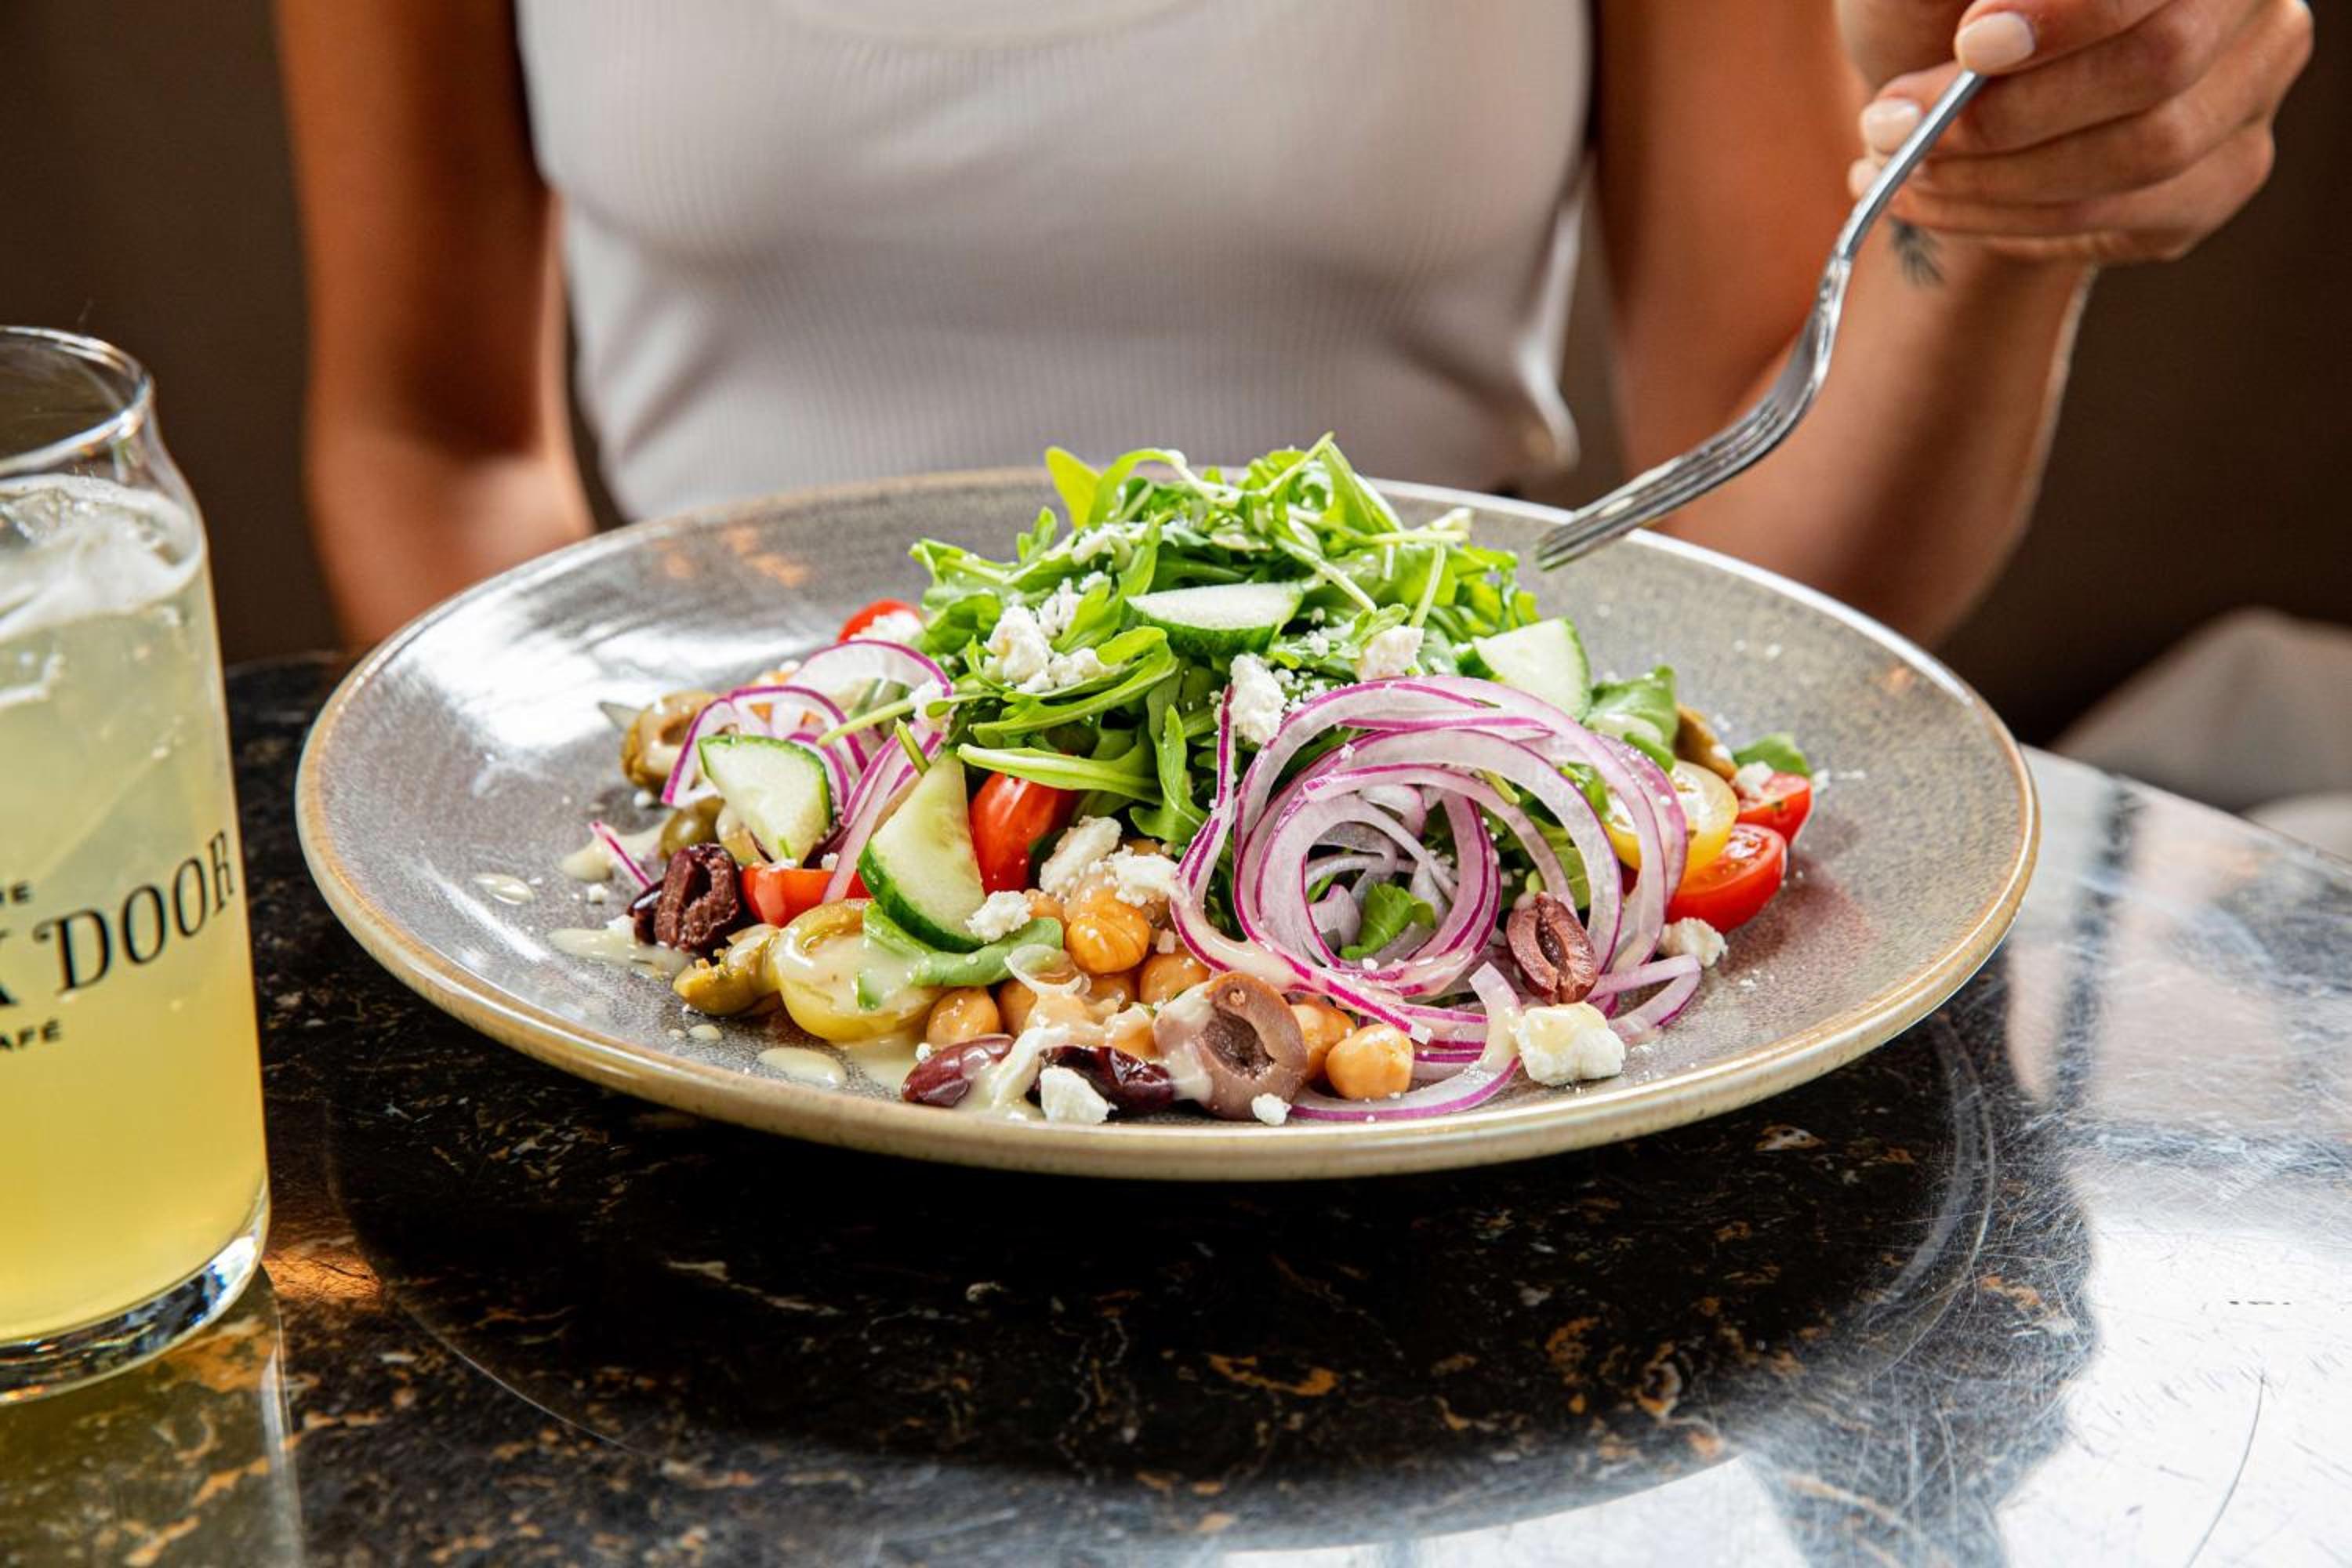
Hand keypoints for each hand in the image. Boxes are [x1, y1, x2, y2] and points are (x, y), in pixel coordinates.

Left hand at [1843, 0, 2312, 265]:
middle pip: (2159, 65)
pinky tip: (1933, 202)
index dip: (2072, 14)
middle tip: (1893, 128)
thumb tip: (1987, 26)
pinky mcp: (2216, 183)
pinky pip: (2117, 217)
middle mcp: (2255, 10)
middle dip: (2010, 111)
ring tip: (1897, 170)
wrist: (1947, 74)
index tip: (1972, 46)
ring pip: (2142, 154)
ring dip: (1994, 176)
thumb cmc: (1942, 5)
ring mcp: (2248, 99)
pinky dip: (2002, 217)